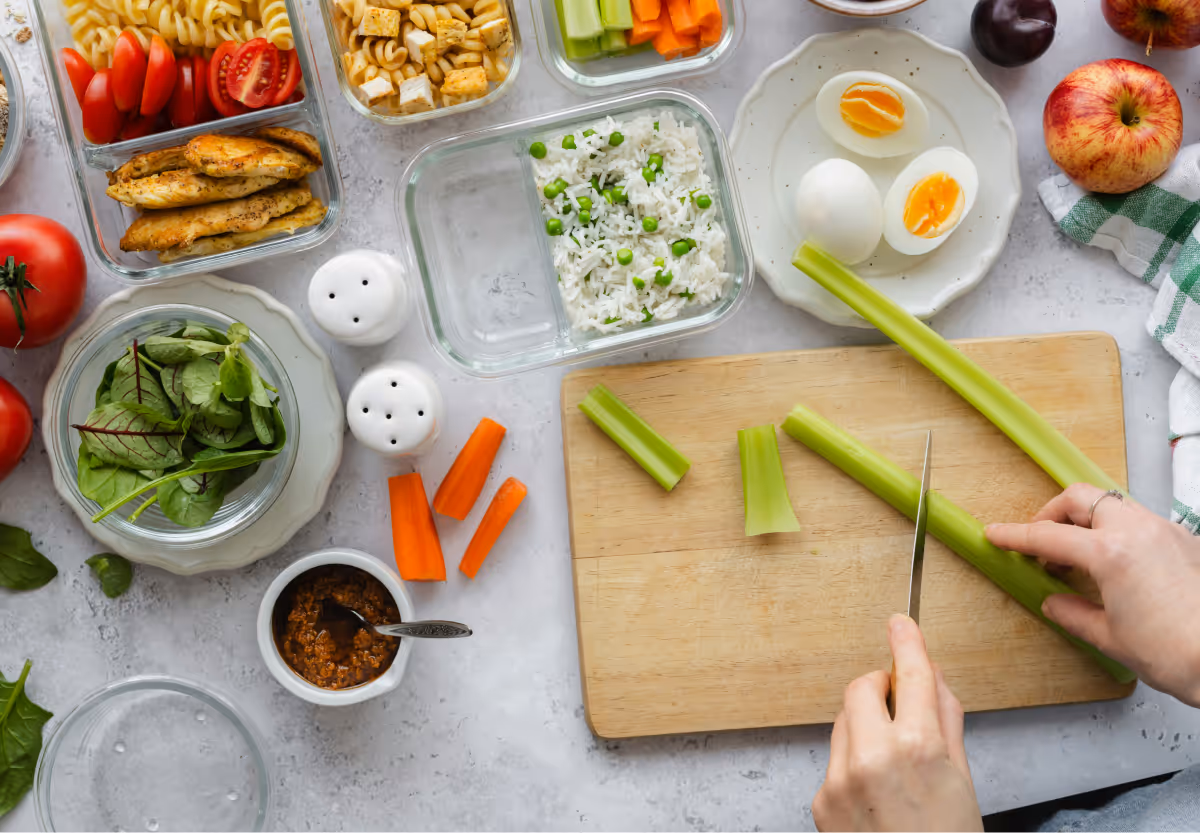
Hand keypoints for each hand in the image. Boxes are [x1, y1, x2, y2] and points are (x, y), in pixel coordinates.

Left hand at [813, 615, 981, 831]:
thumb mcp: (963, 782)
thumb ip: (946, 722)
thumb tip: (932, 678)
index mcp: (920, 749)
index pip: (912, 674)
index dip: (907, 643)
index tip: (900, 623)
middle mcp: (872, 757)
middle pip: (861, 687)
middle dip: (880, 689)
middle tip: (900, 705)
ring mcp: (840, 779)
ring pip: (844, 722)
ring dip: (865, 726)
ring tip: (894, 767)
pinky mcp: (820, 800)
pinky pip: (834, 760)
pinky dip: (853, 764)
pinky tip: (877, 798)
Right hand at [987, 483, 1199, 706]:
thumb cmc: (1179, 654)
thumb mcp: (1111, 637)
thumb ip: (1074, 613)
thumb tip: (1056, 603)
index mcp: (1111, 553)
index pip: (1047, 536)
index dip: (1015, 536)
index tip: (997, 534)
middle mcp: (1138, 531)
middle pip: (1081, 499)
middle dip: (1053, 514)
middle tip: (1040, 541)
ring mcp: (1165, 531)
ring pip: (1112, 504)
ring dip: (1087, 521)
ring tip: (1078, 555)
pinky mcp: (1186, 541)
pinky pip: (1140, 521)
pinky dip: (1118, 532)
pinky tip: (1116, 563)